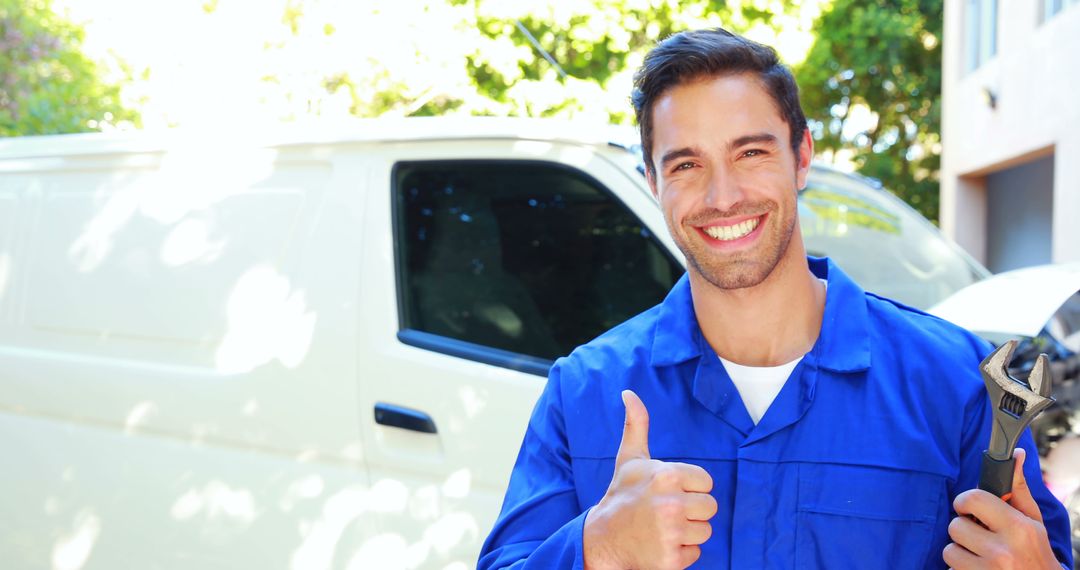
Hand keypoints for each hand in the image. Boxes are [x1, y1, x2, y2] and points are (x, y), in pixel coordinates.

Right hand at [583, 390, 717, 569]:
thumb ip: (636, 424)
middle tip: (666, 512)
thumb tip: (628, 393)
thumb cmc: (622, 495)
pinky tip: (660, 545)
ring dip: (687, 533)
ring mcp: (671, 533)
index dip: (690, 488)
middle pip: (710, 507)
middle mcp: (671, 503)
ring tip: (662, 528)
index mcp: (667, 475)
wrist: (602, 538)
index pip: (706, 482)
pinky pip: (695, 554)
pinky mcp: (671, 560)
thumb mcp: (630, 459)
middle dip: (692, 511)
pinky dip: (680, 554)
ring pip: (705, 531)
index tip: (668, 492)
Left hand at [943, 448, 1060, 568]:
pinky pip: (950, 569)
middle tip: (979, 535)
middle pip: (955, 526)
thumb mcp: (1033, 521)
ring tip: (979, 554)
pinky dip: (960, 569)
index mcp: (1018, 528)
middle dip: (964, 529)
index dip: (964, 502)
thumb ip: (1017, 489)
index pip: (973, 499)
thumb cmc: (1035, 552)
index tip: (968, 507)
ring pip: (949, 550)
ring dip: (960, 551)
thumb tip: (1015, 454)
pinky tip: (979, 568)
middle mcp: (1002, 551)